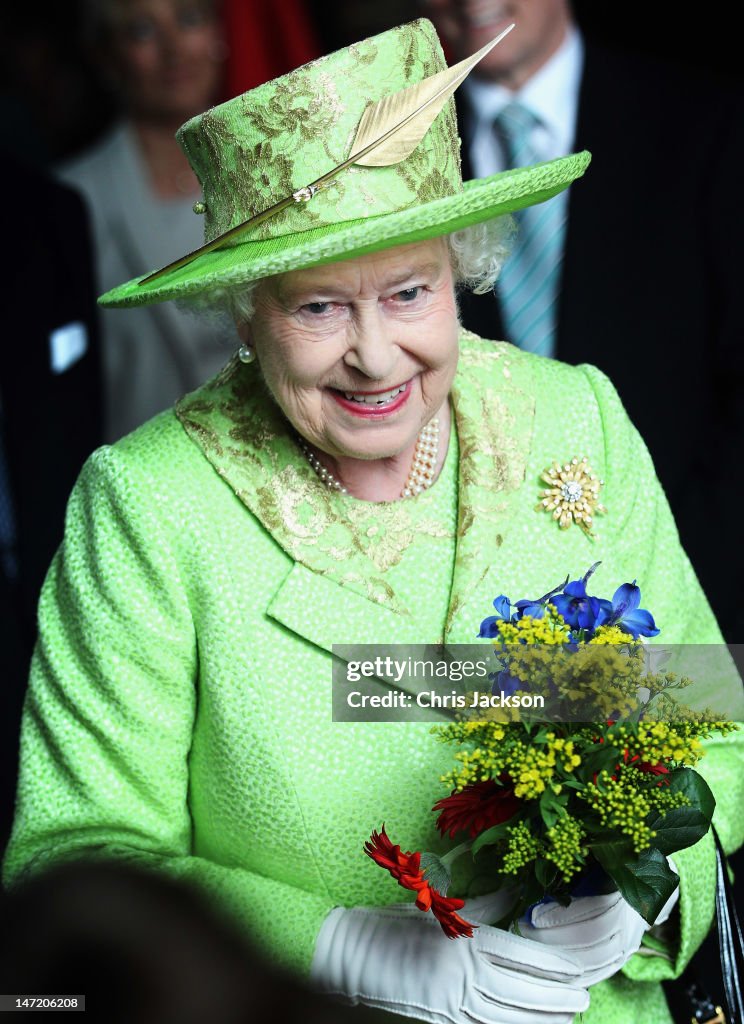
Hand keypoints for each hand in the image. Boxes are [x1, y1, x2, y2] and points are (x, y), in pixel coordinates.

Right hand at [311, 893, 589, 1023]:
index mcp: (461, 941)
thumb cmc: (391, 926)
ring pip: (508, 1017)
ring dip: (541, 1019)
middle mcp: (461, 975)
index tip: (577, 970)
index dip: (552, 966)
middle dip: (556, 997)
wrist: (347, 956)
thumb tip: (511, 895)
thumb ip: (479, 907)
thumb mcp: (435, 910)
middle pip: (521, 992)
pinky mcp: (441, 1020)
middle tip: (585, 999)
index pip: (519, 956)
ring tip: (569, 1018)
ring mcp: (451, 1003)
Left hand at [518, 880, 679, 987]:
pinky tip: (549, 970)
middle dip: (552, 938)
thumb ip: (574, 864)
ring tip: (529, 948)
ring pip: (594, 962)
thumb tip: (539, 866)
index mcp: (624, 892)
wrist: (644, 879)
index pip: (594, 912)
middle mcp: (631, 923)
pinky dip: (572, 976)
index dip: (562, 916)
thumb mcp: (593, 857)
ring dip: (558, 958)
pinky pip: (597, 974)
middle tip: (522, 931)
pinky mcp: (621, 959)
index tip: (533, 915)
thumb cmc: (607, 864)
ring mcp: (628, 944)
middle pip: (591, 940)